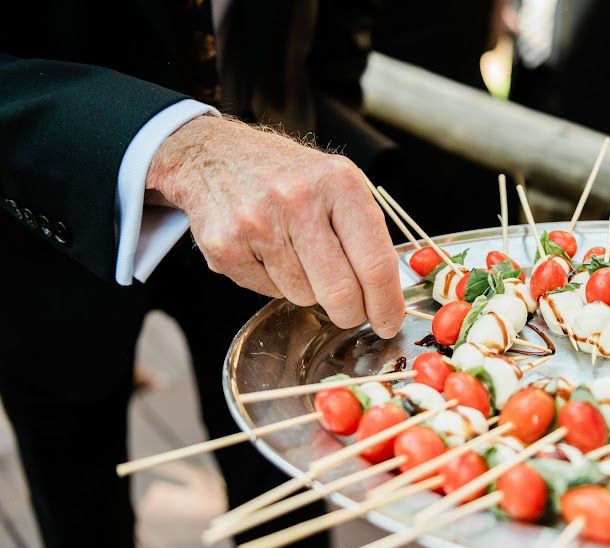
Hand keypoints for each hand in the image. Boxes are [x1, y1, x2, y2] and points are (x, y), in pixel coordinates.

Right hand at [146, 115, 403, 337]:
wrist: (213, 155)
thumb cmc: (287, 175)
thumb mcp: (337, 182)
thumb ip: (366, 232)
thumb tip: (387, 294)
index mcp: (339, 183)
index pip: (375, 262)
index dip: (386, 303)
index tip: (389, 323)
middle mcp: (299, 200)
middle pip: (341, 291)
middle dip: (350, 313)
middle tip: (350, 312)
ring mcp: (259, 223)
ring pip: (303, 295)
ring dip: (307, 289)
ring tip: (294, 253)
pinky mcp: (226, 245)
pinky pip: (267, 292)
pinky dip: (273, 283)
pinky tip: (266, 252)